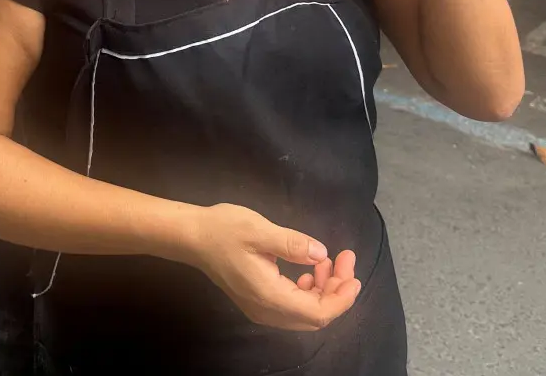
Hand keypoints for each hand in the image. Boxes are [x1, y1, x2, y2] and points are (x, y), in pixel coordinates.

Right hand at [186, 204, 360, 330]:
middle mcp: (266, 310)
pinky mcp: (257, 301)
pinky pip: (293, 307)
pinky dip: (308, 291)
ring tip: (328, 261)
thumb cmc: (223, 230)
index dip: (342, 298)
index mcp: (269, 296)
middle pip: (315, 316)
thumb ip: (293, 244)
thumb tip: (322, 254)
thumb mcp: (259, 230)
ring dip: (324, 290)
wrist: (191, 237)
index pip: (318, 313)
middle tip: (344, 259)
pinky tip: (309, 270)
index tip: (353, 273)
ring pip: (305, 313)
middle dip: (337, 291)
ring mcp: (261, 309)